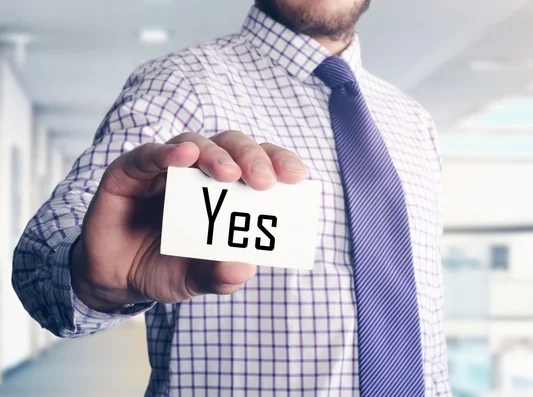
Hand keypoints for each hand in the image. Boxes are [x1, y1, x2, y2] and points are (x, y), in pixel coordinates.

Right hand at [71, 131, 306, 311]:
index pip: (258, 165)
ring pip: (196, 143)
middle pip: (232, 147)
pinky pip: (149, 154)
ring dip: (215, 155)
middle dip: (252, 158)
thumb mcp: (197, 278)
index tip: (297, 177)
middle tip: (263, 181)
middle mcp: (198, 172)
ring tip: (228, 174)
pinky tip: (184, 156)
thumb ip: (220, 274)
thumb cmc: (165, 268)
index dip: (278, 163)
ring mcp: (164, 168)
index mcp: (224, 190)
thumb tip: (245, 267)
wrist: (116, 279)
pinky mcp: (130, 171)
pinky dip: (167, 152)